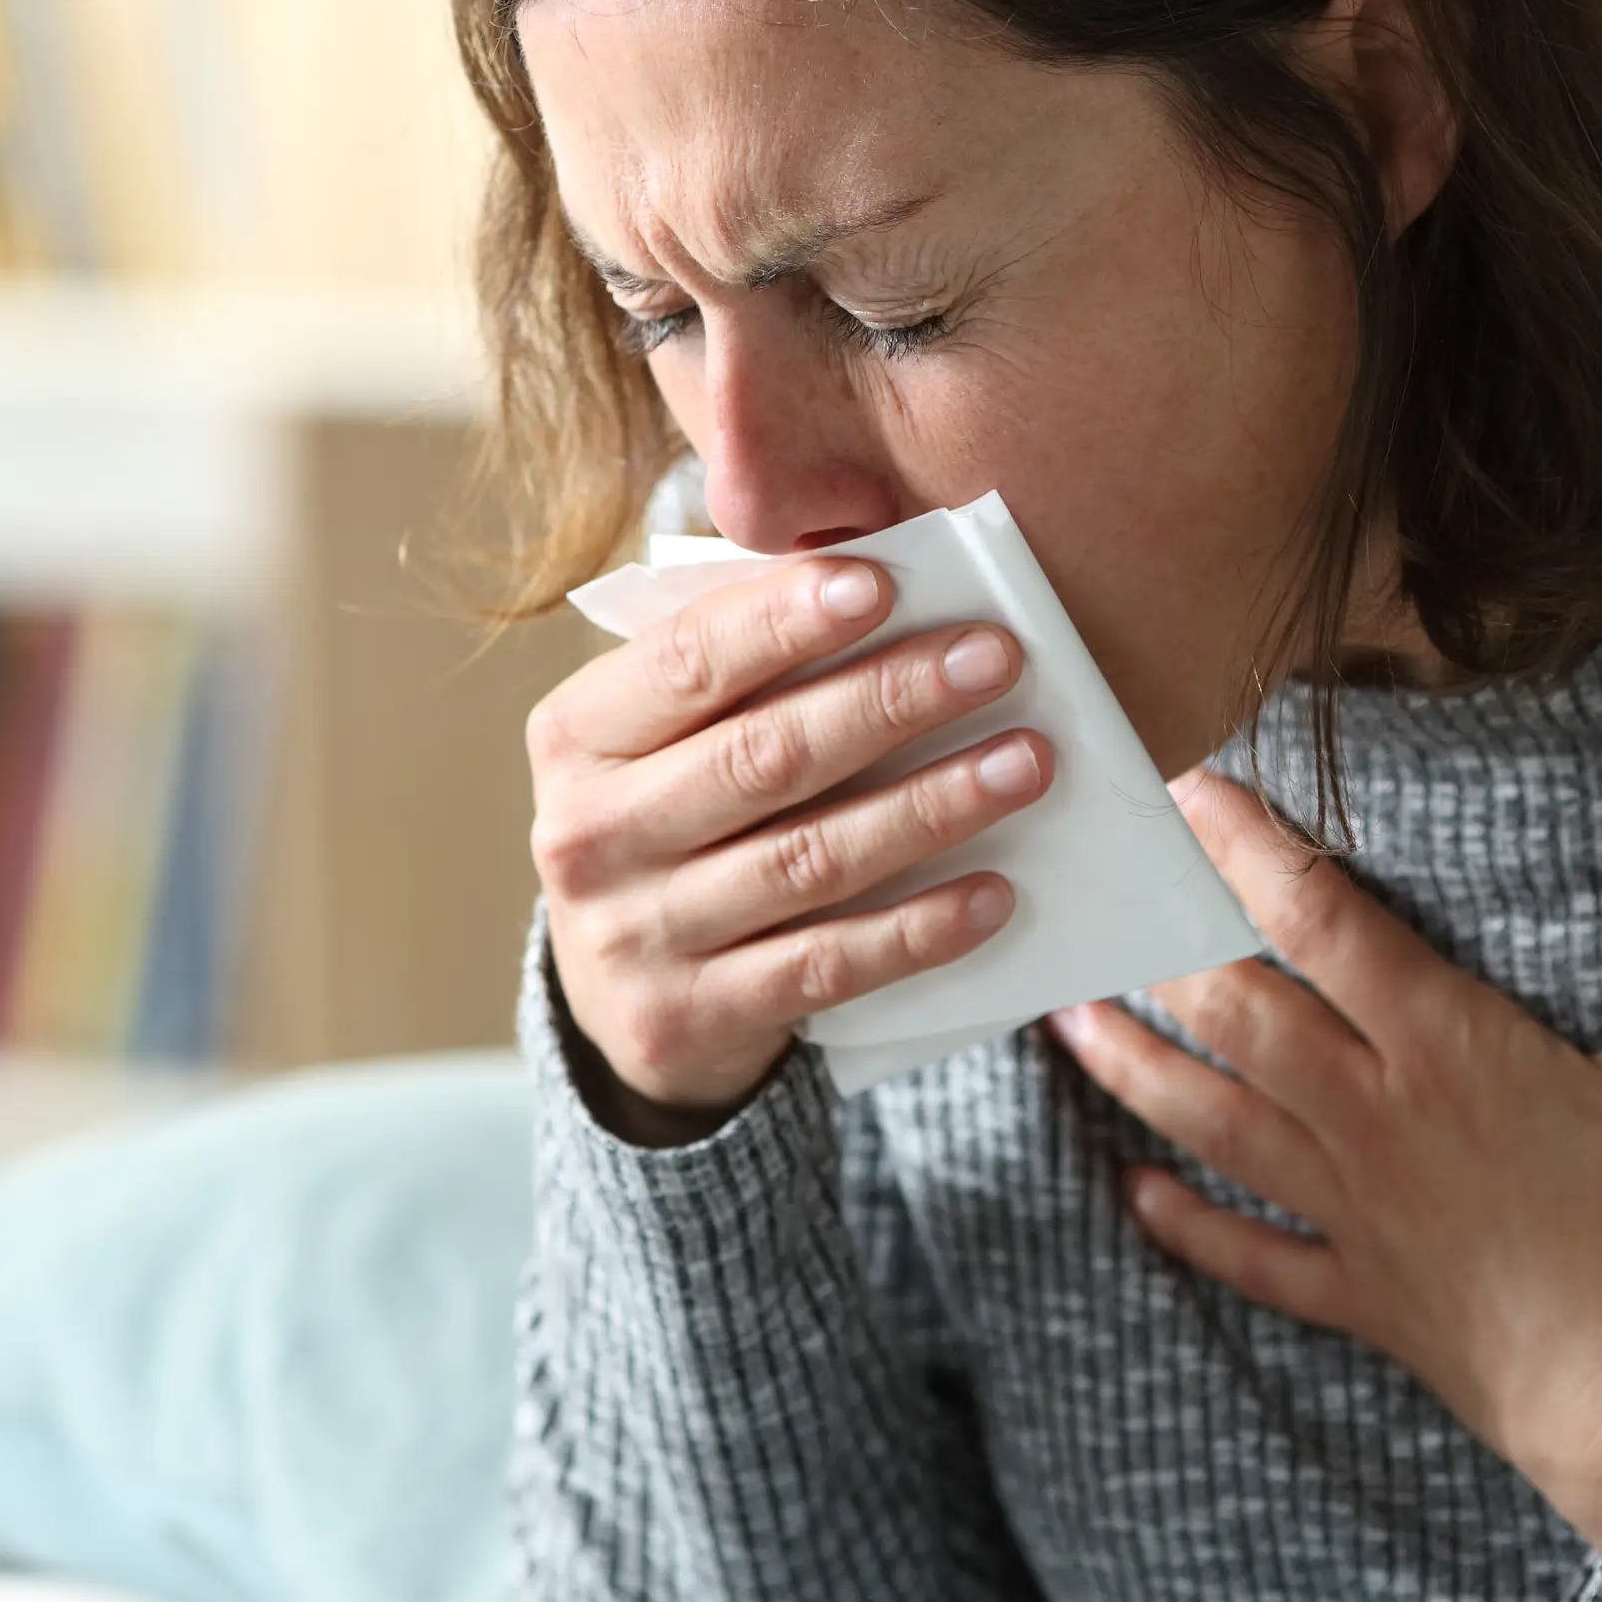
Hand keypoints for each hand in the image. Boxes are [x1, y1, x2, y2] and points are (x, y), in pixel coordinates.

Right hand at [528, 554, 1055, 1140]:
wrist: (612, 994)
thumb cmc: (669, 817)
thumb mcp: (663, 736)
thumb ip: (739, 663)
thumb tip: (877, 581)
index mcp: (577, 736)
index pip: (686, 660)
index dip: (782, 619)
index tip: (882, 583)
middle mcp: (587, 835)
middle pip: (762, 756)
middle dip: (889, 699)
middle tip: (995, 658)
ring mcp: (633, 936)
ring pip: (807, 860)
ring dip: (930, 807)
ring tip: (1024, 763)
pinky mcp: (686, 1019)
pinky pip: (825, 965)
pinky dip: (916, 928)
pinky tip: (993, 892)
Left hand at [1048, 756, 1601, 1548]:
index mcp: (1445, 1049)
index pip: (1322, 920)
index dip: (1248, 848)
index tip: (1186, 788)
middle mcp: (1373, 1119)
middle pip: (1238, 1013)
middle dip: (1163, 943)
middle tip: (1097, 889)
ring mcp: (1354, 1211)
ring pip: (1215, 1122)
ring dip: (1135, 1068)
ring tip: (1066, 1019)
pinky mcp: (1360, 1294)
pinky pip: (1251, 1256)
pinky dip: (1188, 1224)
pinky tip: (1134, 1194)